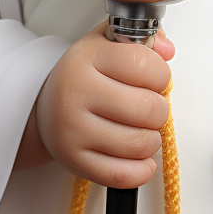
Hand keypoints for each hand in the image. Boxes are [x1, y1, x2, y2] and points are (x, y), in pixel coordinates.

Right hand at [14, 25, 173, 185]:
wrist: (46, 107)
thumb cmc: (84, 76)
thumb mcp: (107, 44)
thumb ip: (143, 38)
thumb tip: (167, 49)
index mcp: (87, 58)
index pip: (144, 64)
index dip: (161, 74)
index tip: (154, 79)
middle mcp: (76, 92)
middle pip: (147, 108)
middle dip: (159, 110)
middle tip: (149, 107)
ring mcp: (73, 130)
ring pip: (140, 143)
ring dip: (151, 139)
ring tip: (141, 130)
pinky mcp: (74, 161)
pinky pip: (122, 175)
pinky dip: (141, 169)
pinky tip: (139, 157)